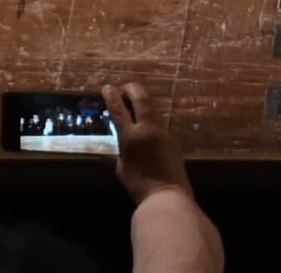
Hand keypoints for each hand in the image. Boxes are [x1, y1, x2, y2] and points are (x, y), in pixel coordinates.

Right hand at [104, 80, 194, 206]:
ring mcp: (162, 131)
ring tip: (134, 103)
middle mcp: (147, 128)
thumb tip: (121, 144)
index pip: (118, 109)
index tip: (107, 87)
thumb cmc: (139, 185)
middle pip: (140, 98)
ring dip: (142, 102)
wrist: (167, 194)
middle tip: (124, 87)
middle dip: (131, 89)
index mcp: (130, 136)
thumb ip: (120, 151)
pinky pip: (160, 122)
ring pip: (152, 108)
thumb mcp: (121, 168)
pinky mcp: (172, 137)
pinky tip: (147, 124)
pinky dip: (151, 117)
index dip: (112, 96)